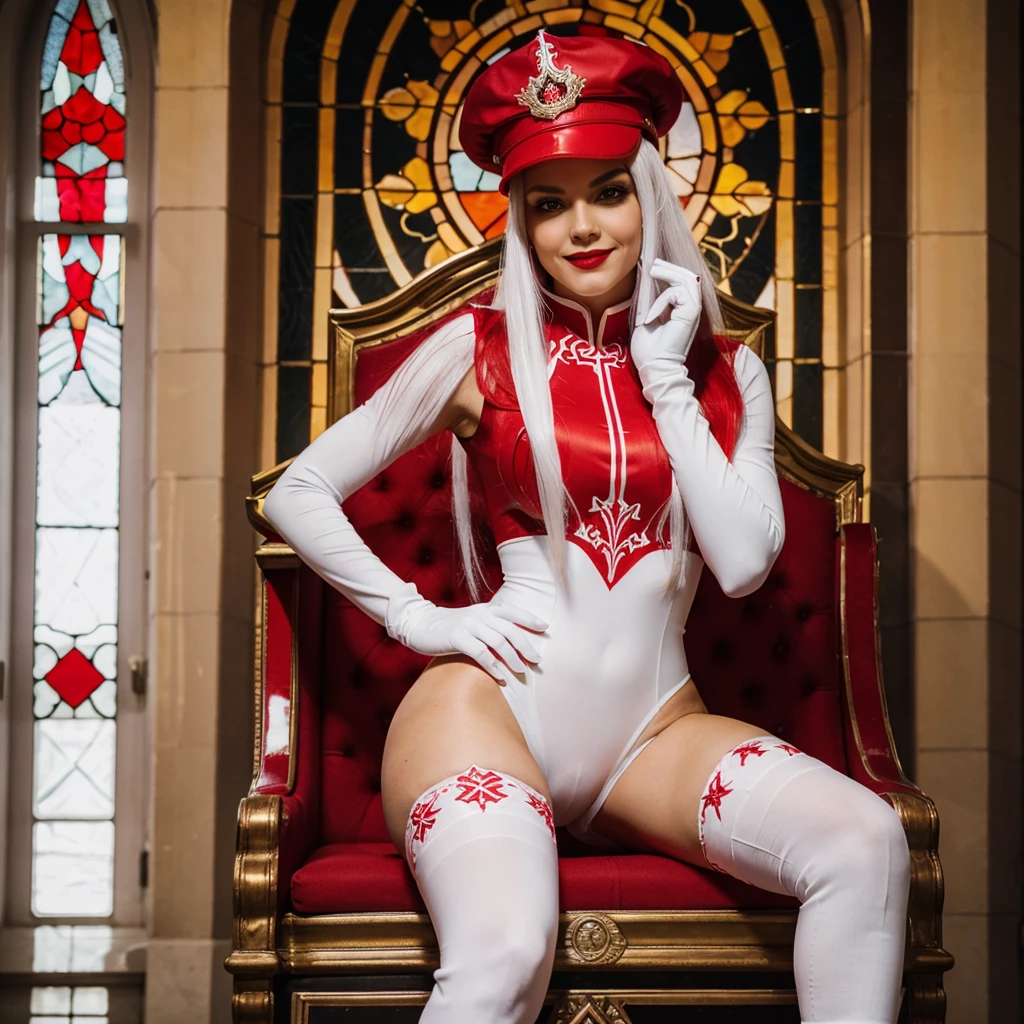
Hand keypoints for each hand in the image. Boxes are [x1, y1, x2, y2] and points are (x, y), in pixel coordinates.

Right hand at [389, 595, 546, 686]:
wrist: (419, 625)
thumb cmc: (449, 627)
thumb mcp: (472, 620)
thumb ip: (489, 626)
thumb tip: (512, 642)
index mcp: (485, 609)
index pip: (512, 612)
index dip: (529, 619)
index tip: (545, 628)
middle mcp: (479, 615)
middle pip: (509, 630)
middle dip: (526, 646)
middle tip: (537, 660)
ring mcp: (468, 625)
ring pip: (498, 642)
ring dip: (512, 658)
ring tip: (522, 671)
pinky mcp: (457, 639)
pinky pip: (480, 654)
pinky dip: (493, 666)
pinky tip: (501, 677)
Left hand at [630, 259, 702, 379]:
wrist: (655, 368)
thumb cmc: (649, 350)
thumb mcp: (647, 320)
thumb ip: (650, 303)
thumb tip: (646, 283)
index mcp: (681, 311)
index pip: (682, 284)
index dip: (670, 272)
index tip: (654, 266)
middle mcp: (690, 310)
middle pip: (689, 277)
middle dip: (671, 267)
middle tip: (654, 264)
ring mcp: (692, 312)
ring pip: (688, 280)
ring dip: (668, 273)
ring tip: (652, 271)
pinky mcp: (690, 315)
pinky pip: (677, 293)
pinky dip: (661, 300)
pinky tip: (650, 316)